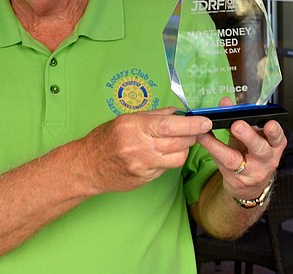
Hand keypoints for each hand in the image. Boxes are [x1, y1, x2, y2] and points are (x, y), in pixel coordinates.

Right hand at [81, 107, 212, 193]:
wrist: (87, 166)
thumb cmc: (106, 139)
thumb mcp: (127, 119)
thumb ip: (155, 116)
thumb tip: (178, 113)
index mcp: (135, 126)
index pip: (171, 125)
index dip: (192, 125)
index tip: (205, 122)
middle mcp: (140, 147)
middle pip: (179, 142)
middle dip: (191, 135)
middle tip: (194, 130)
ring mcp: (143, 165)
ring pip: (178, 158)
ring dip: (182, 149)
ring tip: (175, 143)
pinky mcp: (145, 179)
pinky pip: (167, 168)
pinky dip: (169, 160)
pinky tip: (160, 155)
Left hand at [196, 98, 286, 200]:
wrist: (250, 185)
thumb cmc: (253, 156)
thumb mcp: (252, 136)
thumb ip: (239, 118)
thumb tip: (225, 102)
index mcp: (274, 145)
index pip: (278, 138)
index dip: (274, 131)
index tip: (269, 123)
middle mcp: (265, 160)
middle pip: (260, 149)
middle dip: (249, 136)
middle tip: (237, 125)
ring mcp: (250, 172)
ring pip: (236, 160)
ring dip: (220, 145)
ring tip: (208, 134)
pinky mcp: (235, 179)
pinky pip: (220, 163)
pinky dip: (210, 149)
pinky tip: (202, 139)